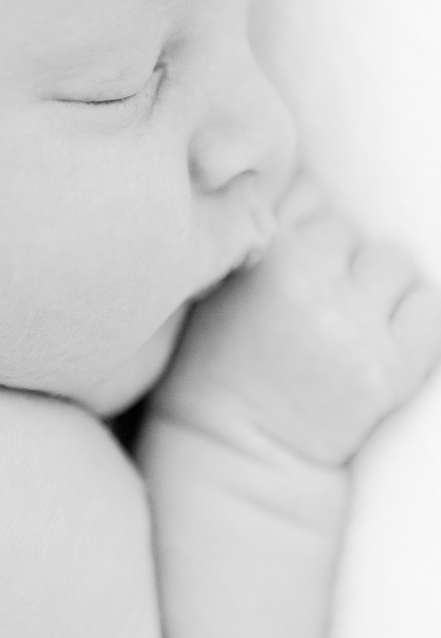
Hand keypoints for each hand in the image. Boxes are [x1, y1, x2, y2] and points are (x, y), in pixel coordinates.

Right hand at [153, 174, 440, 465]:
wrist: (235, 450)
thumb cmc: (219, 360)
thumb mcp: (217, 281)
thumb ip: (262, 229)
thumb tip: (316, 187)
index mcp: (261, 254)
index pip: (306, 197)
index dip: (296, 231)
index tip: (281, 270)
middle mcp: (311, 283)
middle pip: (348, 228)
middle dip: (334, 258)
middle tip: (310, 302)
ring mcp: (355, 327)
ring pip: (391, 263)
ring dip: (375, 285)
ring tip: (346, 319)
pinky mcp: (391, 369)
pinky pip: (429, 308)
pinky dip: (410, 318)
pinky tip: (377, 339)